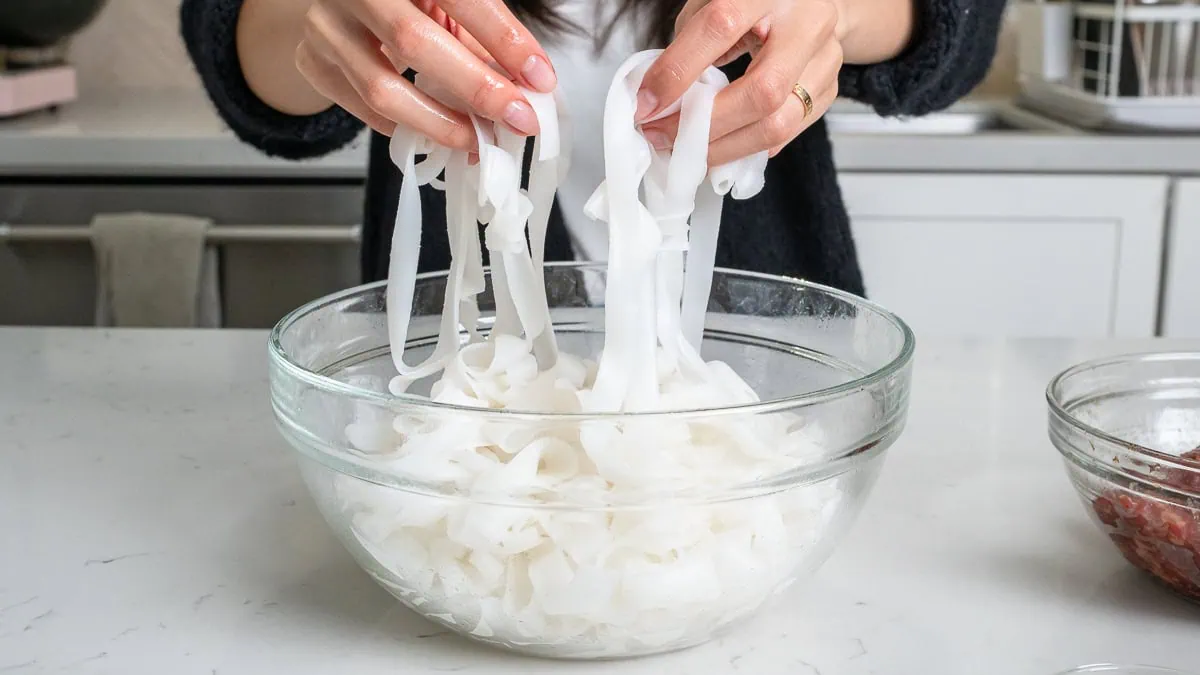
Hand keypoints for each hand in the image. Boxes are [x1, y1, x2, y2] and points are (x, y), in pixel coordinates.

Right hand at [293, 0, 558, 149]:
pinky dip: (408, 128)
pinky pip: (364, 110)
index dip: (501, 37)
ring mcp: (325, 27)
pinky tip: (440, 133)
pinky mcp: (312, 62)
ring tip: (480, 139)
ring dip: (441, 123)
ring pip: (382, 89)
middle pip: (412, 41)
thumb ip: (486, 33)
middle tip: (517, 117)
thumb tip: (530, 83)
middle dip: (475, 88)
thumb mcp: (449, 2)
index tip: (538, 76)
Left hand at [637, 0, 844, 164]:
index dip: (678, 70)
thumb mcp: (715, 2)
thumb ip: (687, 43)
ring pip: (779, 124)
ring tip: (689, 150)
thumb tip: (656, 97)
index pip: (721, 26)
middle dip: (706, 125)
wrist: (811, 4)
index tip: (647, 103)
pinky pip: (787, 134)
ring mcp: (825, 59)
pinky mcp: (829, 90)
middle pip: (762, 90)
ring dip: (725, 148)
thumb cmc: (754, 3)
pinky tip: (720, 146)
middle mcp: (806, 22)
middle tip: (665, 136)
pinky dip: (747, 147)